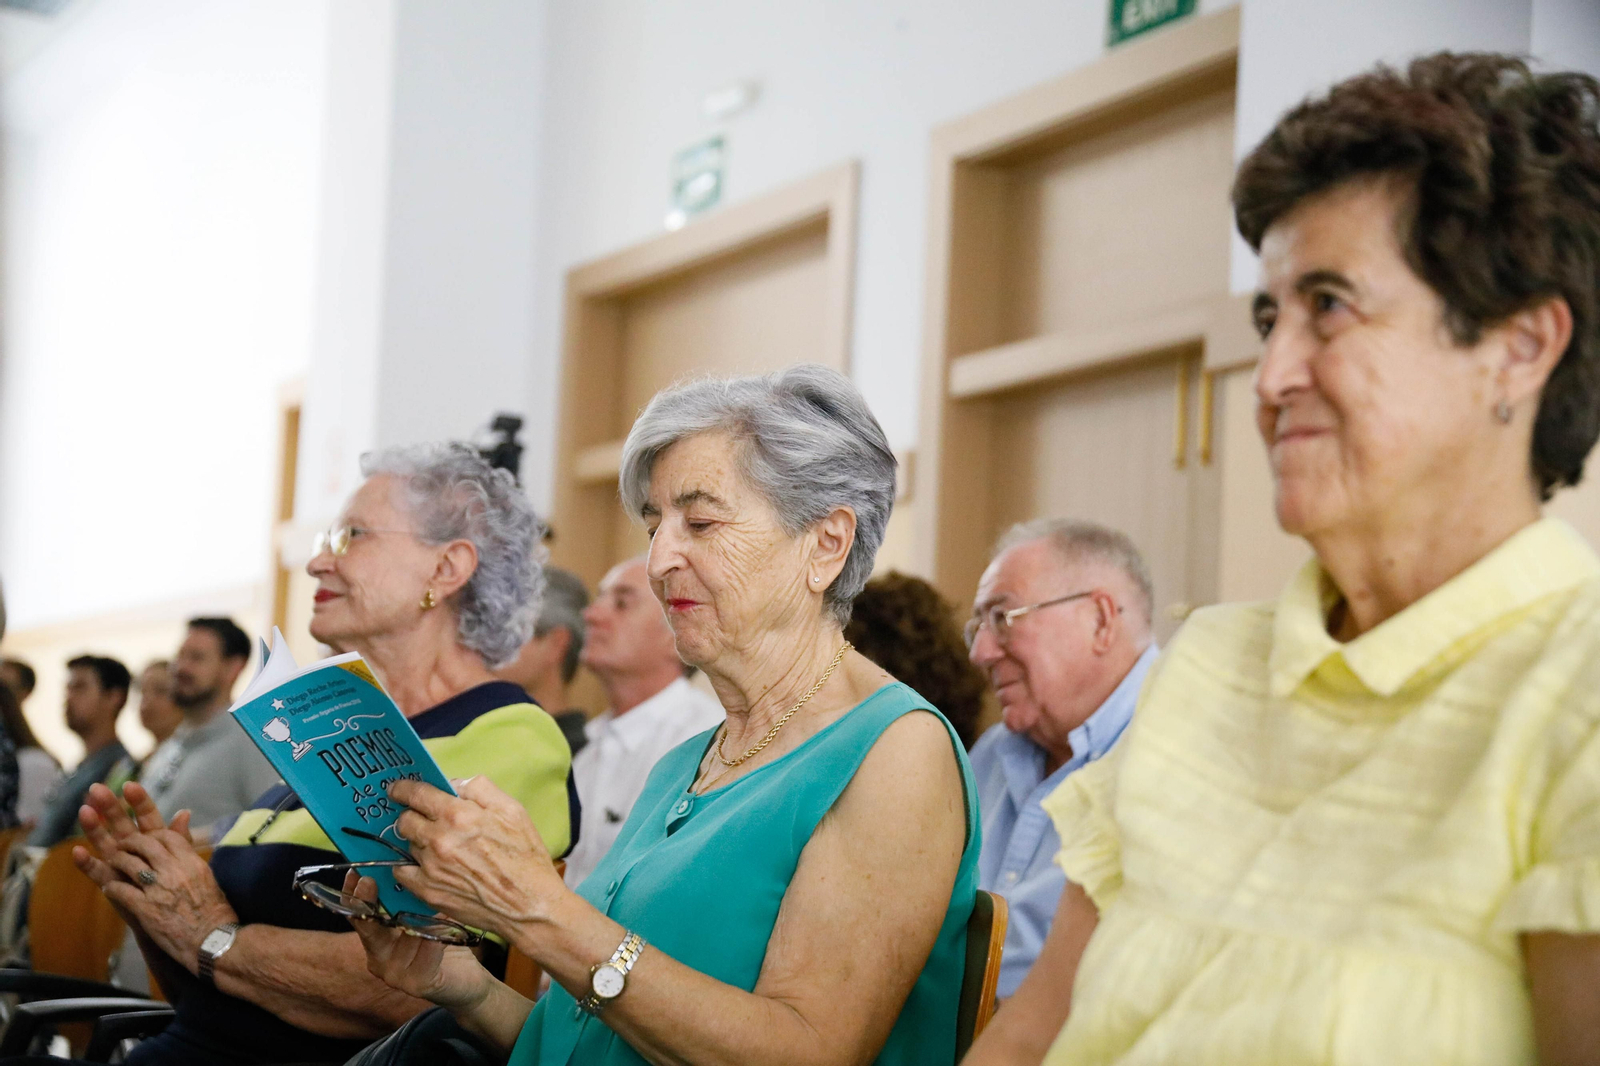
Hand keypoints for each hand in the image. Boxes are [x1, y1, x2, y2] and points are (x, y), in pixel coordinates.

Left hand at [73, 781, 236, 974]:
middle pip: (144, 844)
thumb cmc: (215, 911)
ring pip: (128, 864)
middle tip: (121, 845)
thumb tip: (185, 822)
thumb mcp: (206, 876)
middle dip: (128, 842)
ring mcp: (159, 889)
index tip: (142, 835)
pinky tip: (108, 887)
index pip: (166, 835)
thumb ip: (190, 852)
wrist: (215, 942)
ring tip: (112, 863)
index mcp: (191, 861)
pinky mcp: (146, 909)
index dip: (150, 832)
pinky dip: (111, 887)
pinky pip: (120, 890)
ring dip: (116, 861)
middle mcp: (175, 871)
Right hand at [345, 873, 491, 1011]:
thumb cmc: (442, 943)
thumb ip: (408, 900)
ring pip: (403, 935)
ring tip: (432, 894)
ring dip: (418, 914)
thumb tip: (403, 864)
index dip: (354, 895)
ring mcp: (395, 974)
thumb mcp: (422, 917)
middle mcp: (380, 959)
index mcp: (377, 942)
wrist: (466, 982)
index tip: (354, 872)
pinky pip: (427, 952)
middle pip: (368, 929)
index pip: (359, 916)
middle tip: (368, 881)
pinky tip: (447, 922)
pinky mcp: (417, 983)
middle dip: (367, 903)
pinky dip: (438, 935)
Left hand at [389, 776, 564, 937]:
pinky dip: (410, 867)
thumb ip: (480, 789)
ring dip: (418, 842)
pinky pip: (402, 873)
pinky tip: (426, 867)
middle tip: (426, 820)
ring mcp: (431, 868)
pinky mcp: (428, 892)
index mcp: (459, 815)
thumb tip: (454, 784)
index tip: (398, 789)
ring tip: (440, 848)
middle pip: (405, 819)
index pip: (416, 794)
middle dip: (412, 815)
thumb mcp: (513, 810)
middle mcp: (439, 840)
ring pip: (407, 845)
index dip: (402, 789)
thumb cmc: (526, 857)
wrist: (530, 906)